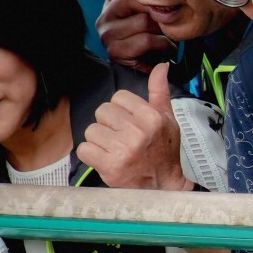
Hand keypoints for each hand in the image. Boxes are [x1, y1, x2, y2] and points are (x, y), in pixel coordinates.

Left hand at [76, 64, 188, 192]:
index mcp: (152, 117)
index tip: (129, 124)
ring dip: (99, 142)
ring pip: (91, 131)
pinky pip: (84, 149)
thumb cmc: (165, 150)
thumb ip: (159, 92)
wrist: (165, 185)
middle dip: (108, 125)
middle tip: (121, 139)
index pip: (118, 98)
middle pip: (102, 112)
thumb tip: (161, 66)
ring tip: (114, 150)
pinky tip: (106, 160)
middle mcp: (138, 131)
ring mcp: (123, 149)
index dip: (121, 111)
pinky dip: (92, 156)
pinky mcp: (110, 165)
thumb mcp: (168, 120)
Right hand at [95, 0, 172, 72]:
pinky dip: (162, 45)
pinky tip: (164, 48)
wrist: (146, 71)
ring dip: (163, 30)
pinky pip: (146, 40)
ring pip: (144, 20)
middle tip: (169, 18)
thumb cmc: (151, 39)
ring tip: (168, 36)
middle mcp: (105, 16)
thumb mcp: (150, 12)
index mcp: (112, 2)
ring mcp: (108, 34)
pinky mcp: (116, 51)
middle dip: (157, 9)